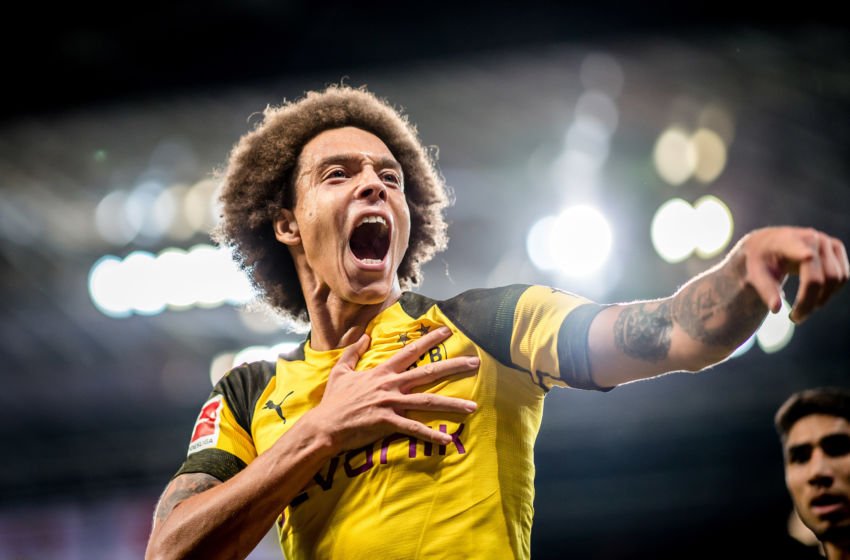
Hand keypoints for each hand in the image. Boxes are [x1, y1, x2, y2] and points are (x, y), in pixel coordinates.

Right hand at [309, 326, 478, 451]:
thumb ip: (354, 352)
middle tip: (475, 362)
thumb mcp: (341, 371)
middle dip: (453, 366)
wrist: (325, 425)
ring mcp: (391, 403)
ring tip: (473, 406)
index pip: (411, 351)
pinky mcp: (388, 422)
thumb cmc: (334, 400)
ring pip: (428, 402)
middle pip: (428, 372)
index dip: (430, 340)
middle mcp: (391, 385)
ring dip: (452, 404)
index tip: (447, 331)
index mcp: (382, 371)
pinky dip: (431, 435)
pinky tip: (447, 439)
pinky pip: (414, 429)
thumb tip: (363, 336)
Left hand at [738, 227, 848, 322]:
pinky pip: (842, 277)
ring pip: (836, 279)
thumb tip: (775, 309)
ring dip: (822, 299)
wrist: (769, 244)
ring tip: (802, 309)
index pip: (799, 250)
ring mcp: (827, 242)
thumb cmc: (760, 261)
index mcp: (786, 241)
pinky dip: (831, 291)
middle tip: (795, 318)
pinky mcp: (836, 247)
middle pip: (820, 278)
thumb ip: (766, 290)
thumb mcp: (756, 274)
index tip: (806, 256)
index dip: (803, 254)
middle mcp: (811, 238)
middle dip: (809, 302)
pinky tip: (814, 296)